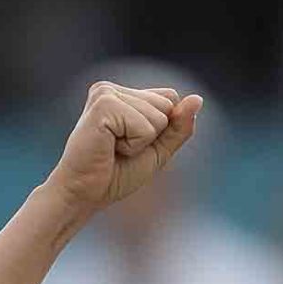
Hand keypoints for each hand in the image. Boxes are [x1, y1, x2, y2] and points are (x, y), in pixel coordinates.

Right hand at [44, 81, 203, 212]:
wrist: (85, 194)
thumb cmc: (116, 174)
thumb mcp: (158, 150)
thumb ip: (179, 126)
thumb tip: (198, 99)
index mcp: (122, 94)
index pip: (170, 99)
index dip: (162, 129)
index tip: (132, 144)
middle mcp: (111, 89)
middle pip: (167, 105)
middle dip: (153, 136)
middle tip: (121, 149)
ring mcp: (105, 93)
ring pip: (158, 117)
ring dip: (142, 143)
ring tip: (113, 149)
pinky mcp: (103, 105)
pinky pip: (145, 127)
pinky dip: (134, 145)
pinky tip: (109, 148)